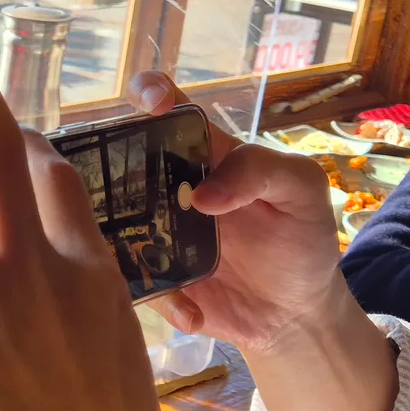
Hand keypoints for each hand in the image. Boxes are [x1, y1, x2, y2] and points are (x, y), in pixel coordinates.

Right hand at [125, 71, 350, 354]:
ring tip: (158, 267)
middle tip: (117, 195)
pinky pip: (134, 280)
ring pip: (111, 222)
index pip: (169, 111)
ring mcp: (157, 233)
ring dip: (117, 241)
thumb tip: (203, 195)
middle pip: (120, 161)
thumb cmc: (303, 241)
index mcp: (206, 156)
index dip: (152, 94)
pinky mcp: (154, 278)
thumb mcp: (302, 192)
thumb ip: (262, 171)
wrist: (297, 316)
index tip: (149, 102)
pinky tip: (193, 314)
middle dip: (105, 167)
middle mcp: (170, 188)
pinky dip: (161, 299)